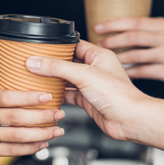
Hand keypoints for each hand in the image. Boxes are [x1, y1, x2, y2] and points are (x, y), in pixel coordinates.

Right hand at [0, 86, 65, 159]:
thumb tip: (24, 90)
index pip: (7, 96)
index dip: (29, 97)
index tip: (47, 96)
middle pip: (16, 117)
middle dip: (42, 116)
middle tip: (59, 113)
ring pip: (16, 136)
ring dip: (40, 134)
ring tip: (56, 130)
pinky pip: (10, 151)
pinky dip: (29, 148)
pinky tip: (41, 144)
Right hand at [25, 40, 148, 140]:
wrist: (129, 120)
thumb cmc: (118, 95)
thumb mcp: (83, 75)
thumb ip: (57, 68)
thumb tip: (36, 62)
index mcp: (99, 55)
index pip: (74, 44)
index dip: (57, 45)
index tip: (40, 47)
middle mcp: (95, 69)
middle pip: (68, 62)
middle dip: (52, 63)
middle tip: (35, 62)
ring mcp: (91, 85)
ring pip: (67, 79)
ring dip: (53, 79)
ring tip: (36, 77)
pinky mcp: (87, 100)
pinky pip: (69, 94)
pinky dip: (58, 95)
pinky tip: (47, 94)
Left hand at [95, 17, 163, 88]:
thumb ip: (151, 29)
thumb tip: (122, 29)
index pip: (135, 21)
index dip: (114, 24)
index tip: (98, 27)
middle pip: (133, 37)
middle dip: (112, 41)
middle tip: (98, 45)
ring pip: (136, 55)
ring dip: (117, 58)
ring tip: (105, 60)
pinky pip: (143, 72)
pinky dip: (129, 72)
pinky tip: (119, 73)